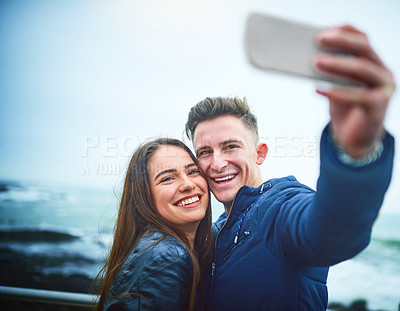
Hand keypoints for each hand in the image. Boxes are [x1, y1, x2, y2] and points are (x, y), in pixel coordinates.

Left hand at [314, 25, 395, 157]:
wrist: (353, 139)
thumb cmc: (344, 108)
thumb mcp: (336, 85)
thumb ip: (330, 71)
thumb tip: (308, 56)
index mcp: (374, 63)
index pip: (363, 40)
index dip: (347, 31)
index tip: (326, 29)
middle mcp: (383, 72)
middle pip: (364, 49)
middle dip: (341, 42)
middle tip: (319, 40)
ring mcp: (383, 89)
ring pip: (362, 69)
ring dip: (337, 64)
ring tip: (315, 63)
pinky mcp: (378, 106)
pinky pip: (357, 95)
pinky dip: (336, 91)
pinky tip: (318, 89)